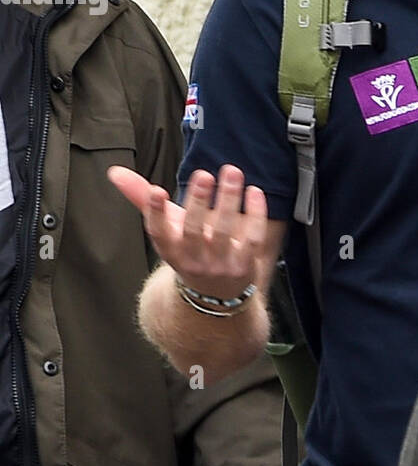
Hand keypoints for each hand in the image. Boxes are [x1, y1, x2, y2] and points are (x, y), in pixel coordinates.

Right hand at [108, 163, 267, 298]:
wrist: (217, 294)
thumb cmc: (189, 249)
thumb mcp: (167, 228)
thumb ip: (142, 199)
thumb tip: (115, 171)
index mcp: (170, 250)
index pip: (158, 233)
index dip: (155, 213)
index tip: (157, 190)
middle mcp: (192, 259)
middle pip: (193, 230)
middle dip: (197, 201)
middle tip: (203, 174)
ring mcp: (219, 264)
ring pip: (223, 231)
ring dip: (228, 199)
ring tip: (231, 171)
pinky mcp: (245, 264)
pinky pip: (252, 239)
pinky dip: (255, 215)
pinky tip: (254, 191)